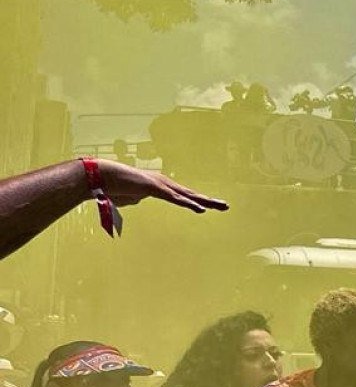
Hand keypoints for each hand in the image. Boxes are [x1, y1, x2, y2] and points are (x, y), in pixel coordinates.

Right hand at [95, 159, 228, 213]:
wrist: (98, 177)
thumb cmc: (111, 187)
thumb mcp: (128, 198)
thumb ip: (135, 199)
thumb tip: (135, 200)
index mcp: (159, 187)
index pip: (183, 196)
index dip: (197, 201)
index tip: (211, 206)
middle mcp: (163, 183)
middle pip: (190, 194)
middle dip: (208, 200)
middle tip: (226, 206)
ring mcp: (159, 184)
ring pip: (186, 195)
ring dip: (203, 201)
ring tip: (220, 206)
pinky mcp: (153, 187)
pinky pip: (174, 198)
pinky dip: (188, 203)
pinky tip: (200, 209)